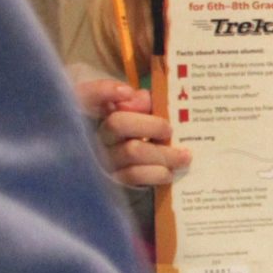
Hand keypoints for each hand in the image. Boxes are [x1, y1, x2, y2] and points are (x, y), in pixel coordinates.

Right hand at [74, 76, 190, 188]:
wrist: (141, 175)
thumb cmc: (144, 139)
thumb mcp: (141, 118)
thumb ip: (140, 103)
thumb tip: (142, 97)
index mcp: (101, 114)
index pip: (88, 95)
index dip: (103, 90)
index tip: (126, 92)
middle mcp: (98, 135)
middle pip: (117, 123)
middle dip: (151, 125)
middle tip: (169, 131)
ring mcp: (104, 159)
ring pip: (133, 151)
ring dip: (164, 153)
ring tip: (184, 156)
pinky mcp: (114, 182)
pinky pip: (136, 175)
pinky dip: (156, 173)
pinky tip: (168, 173)